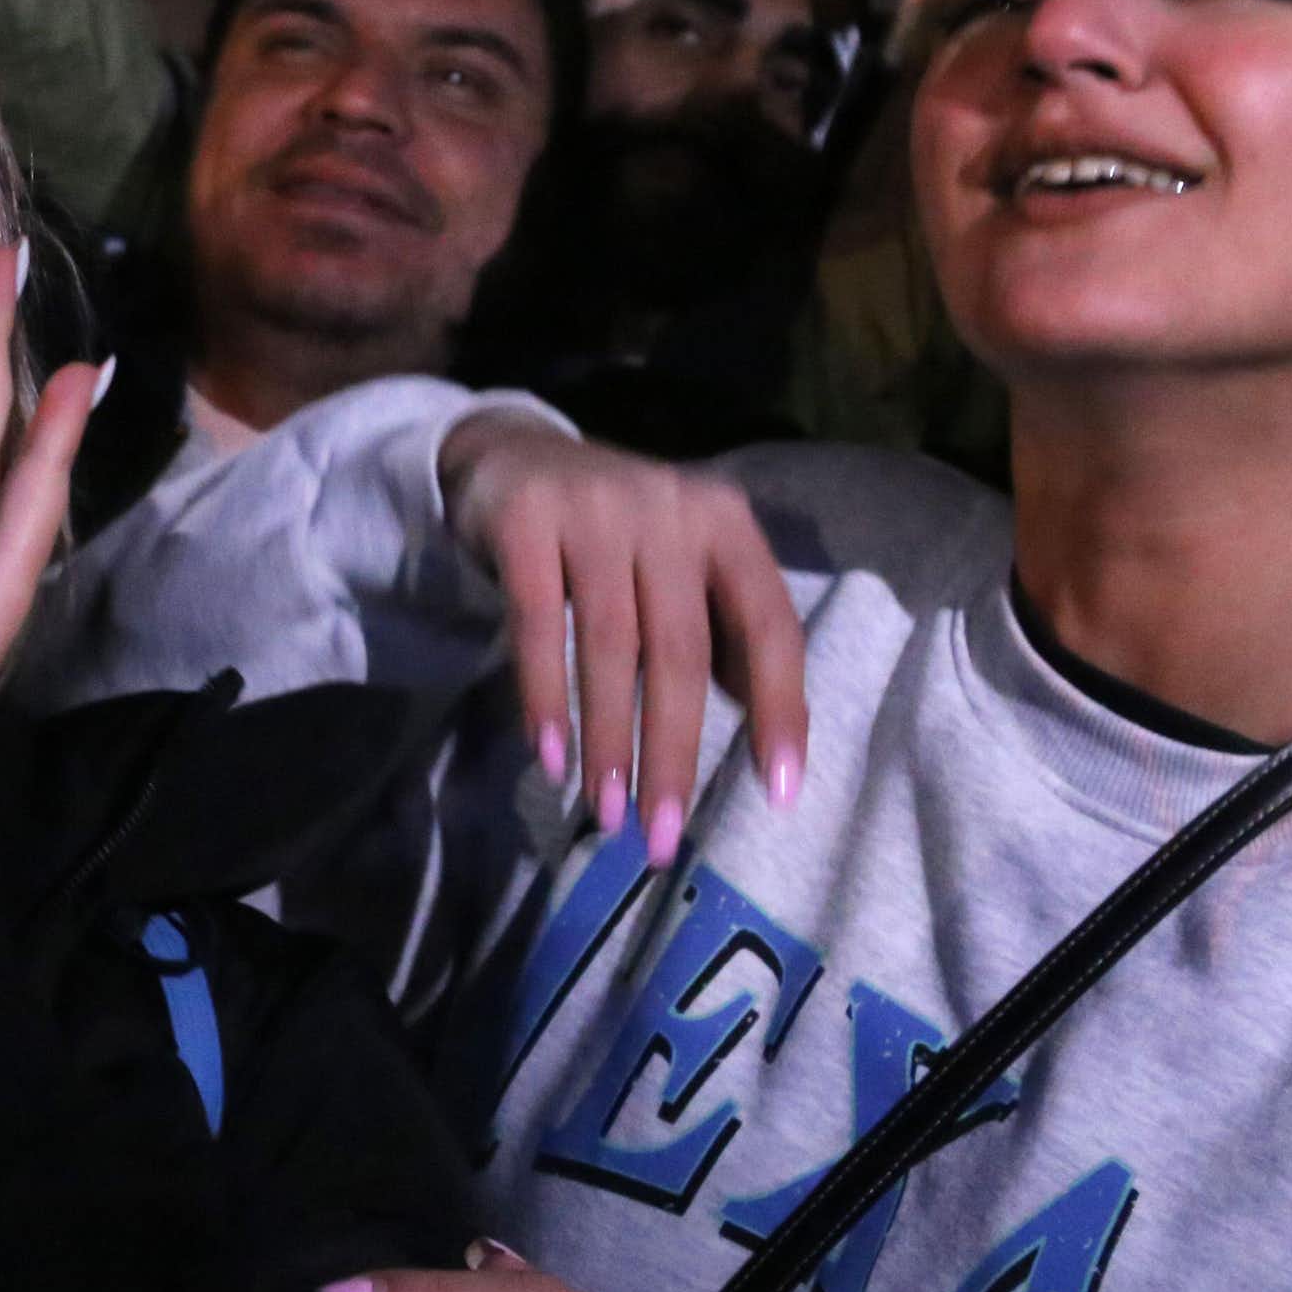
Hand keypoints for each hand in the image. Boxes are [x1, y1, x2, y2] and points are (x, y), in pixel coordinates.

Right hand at [436, 414, 804, 867]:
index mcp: (724, 522)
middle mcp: (668, 507)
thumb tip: (766, 740)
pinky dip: (545, 697)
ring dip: (609, 740)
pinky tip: (551, 757)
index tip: (778, 793)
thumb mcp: (680, 567)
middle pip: (682, 649)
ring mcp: (594, 507)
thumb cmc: (616, 533)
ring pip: (611, 645)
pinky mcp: (525, 519)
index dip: (780, 709)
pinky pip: (538, 624)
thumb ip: (722, 635)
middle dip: (673, 752)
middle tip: (661, 837)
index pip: (770, 624)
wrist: (511, 455)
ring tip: (606, 813)